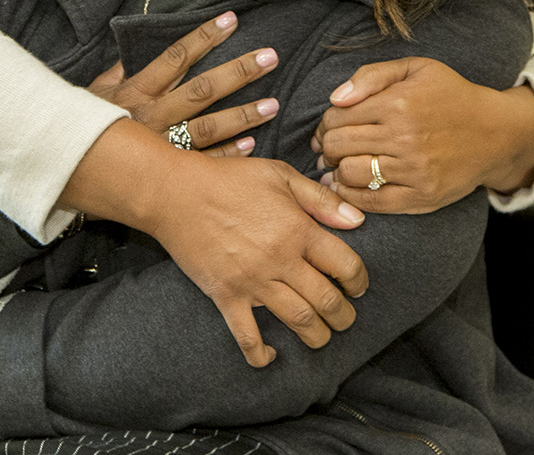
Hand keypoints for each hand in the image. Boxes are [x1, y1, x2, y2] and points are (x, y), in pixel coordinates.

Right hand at [88, 12, 279, 156]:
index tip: (232, 20)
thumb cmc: (83, 125)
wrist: (66, 165)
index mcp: (136, 90)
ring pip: (207, 128)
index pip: (176, 57)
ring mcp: (161, 145)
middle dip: (237, 72)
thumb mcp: (96, 92)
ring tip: (272, 104)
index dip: (204, 37)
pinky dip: (228, 155)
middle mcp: (151, 115)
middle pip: (201, 90)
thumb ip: (119, 71)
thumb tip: (134, 49)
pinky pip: (202, 163)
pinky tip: (252, 144)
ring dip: (242, 115)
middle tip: (269, 57)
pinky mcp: (167, 173)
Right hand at [147, 151, 367, 367]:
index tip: (357, 286)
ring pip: (298, 320)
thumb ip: (320, 199)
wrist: (174, 192)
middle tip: (345, 318)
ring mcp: (252, 281)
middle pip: (326, 301)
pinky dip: (260, 354)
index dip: (359, 281)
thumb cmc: (228, 178)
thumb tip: (357, 220)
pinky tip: (270, 356)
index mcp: (298, 229)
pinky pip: (246, 335)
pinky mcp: (225, 295)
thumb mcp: (279, 175)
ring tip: (320, 336)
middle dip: (343, 316)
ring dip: (317, 336)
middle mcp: (279, 259)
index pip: (346, 266)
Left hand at [314, 57, 533, 212]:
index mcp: (398, 103)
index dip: (325, 123)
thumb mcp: (415, 68)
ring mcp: (414, 170)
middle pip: (337, 146)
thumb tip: (336, 99)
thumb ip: (371, 75)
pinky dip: (352, 196)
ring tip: (341, 164)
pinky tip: (348, 187)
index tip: (330, 127)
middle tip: (331, 147)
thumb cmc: (451, 95)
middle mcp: (404, 137)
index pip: (336, 117)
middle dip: (327, 146)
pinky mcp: (423, 196)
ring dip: (337, 170)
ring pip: (349, 174)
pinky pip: (372, 202)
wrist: (497, 132)